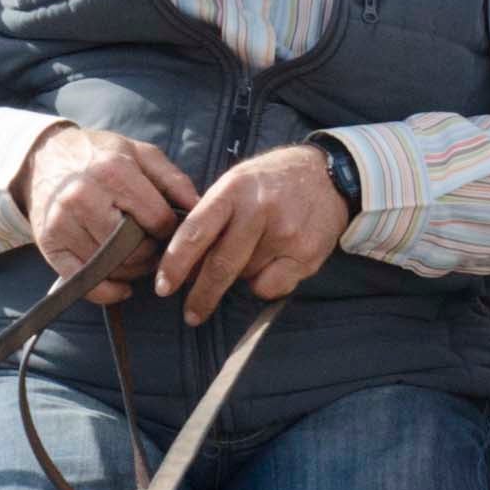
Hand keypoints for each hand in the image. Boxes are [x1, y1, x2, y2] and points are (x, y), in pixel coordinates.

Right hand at [12, 126, 195, 303]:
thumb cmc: (100, 155)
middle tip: (155, 248)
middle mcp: (83, 197)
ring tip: (137, 257)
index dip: (170, 231)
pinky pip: (82, 280)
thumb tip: (201, 209)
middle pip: (134, 248)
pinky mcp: (48, 244)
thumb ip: (174, 180)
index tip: (168, 231)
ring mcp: (62, 222)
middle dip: (152, 254)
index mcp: (113, 172)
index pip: (157, 220)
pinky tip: (121, 286)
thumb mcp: (141, 154)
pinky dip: (106, 291)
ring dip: (132, 271)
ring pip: (111, 266)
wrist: (45, 156)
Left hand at [154, 144, 350, 324]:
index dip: (175, 263)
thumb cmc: (270, 183)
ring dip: (241, 277)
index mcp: (234, 189)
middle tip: (191, 314)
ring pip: (246, 277)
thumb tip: (183, 266)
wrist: (327, 176)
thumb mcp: (236, 184)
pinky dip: (267, 284)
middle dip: (201, 295)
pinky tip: (275, 263)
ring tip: (255, 253)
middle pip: (221, 264)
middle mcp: (260, 209)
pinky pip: (272, 287)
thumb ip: (210, 218)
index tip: (163, 287)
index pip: (196, 231)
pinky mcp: (307, 254)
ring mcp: (287, 232)